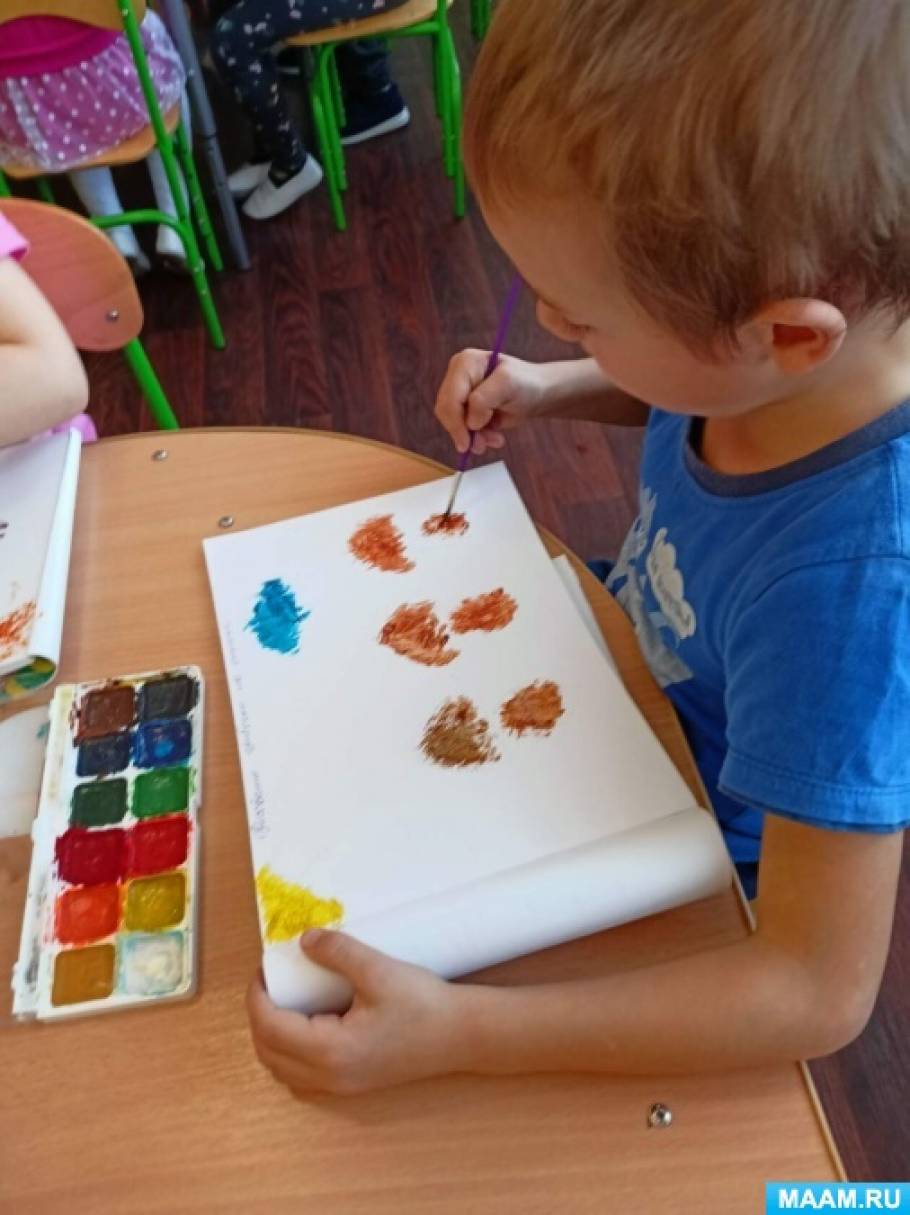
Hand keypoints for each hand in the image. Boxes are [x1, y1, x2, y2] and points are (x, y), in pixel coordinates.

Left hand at [247, 930, 464, 1095]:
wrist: (462, 1035)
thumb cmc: (423, 1004)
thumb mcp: (378, 969)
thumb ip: (338, 952)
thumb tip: (304, 940)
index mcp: (330, 1051)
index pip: (270, 1027)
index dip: (257, 997)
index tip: (263, 967)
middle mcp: (329, 1077)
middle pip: (269, 1053)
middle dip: (260, 1016)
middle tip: (270, 981)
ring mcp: (341, 1086)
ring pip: (284, 1069)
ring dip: (272, 1037)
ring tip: (283, 1000)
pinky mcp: (353, 1084)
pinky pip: (303, 1076)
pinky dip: (290, 1052)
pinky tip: (306, 1025)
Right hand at [434, 349, 551, 454]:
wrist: (537, 393)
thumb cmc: (525, 383)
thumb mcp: (507, 384)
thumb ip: (483, 399)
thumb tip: (470, 423)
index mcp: (464, 363)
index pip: (450, 397)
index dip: (456, 422)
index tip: (468, 443)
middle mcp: (457, 377)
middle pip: (446, 411)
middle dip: (464, 432)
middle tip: (481, 446)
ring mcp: (461, 394)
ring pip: (453, 424)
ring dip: (473, 438)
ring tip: (495, 440)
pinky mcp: (466, 410)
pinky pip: (462, 430)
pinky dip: (477, 439)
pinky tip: (493, 438)